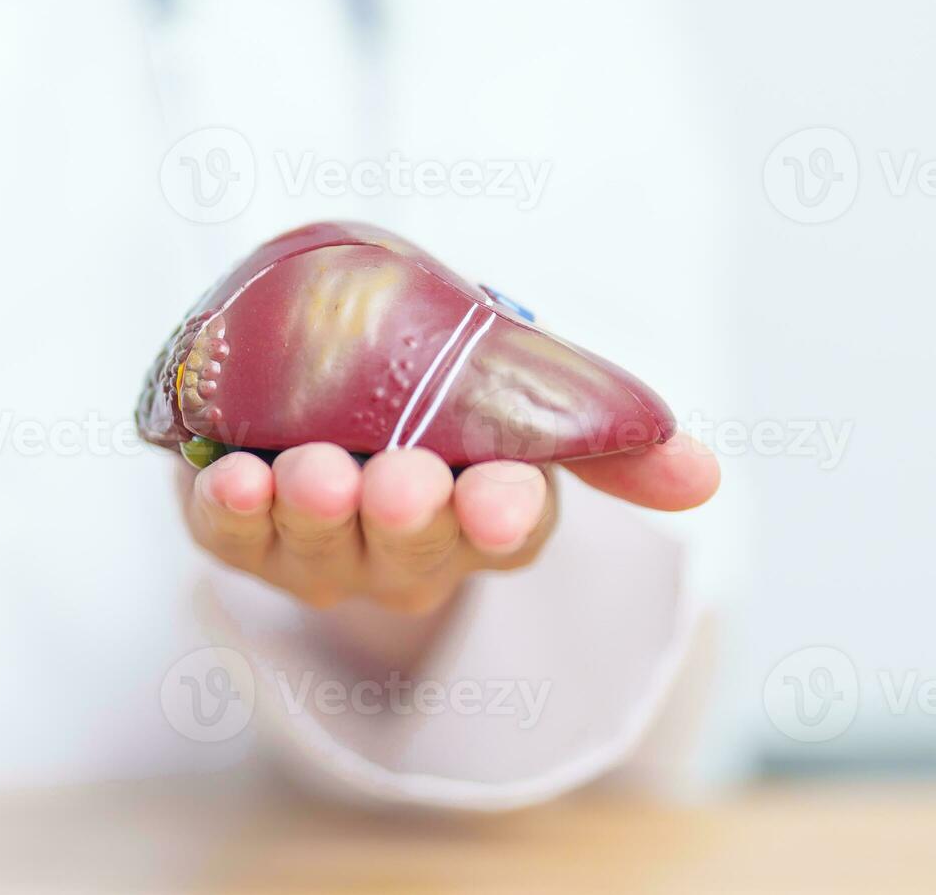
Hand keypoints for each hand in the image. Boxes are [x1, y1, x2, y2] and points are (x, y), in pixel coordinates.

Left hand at [182, 436, 718, 613]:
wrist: (308, 384)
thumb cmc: (427, 390)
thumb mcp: (518, 391)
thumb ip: (597, 424)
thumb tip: (705, 477)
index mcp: (488, 516)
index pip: (510, 531)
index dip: (505, 517)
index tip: (503, 497)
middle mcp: (407, 551)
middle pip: (413, 548)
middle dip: (407, 517)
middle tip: (401, 479)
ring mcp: (320, 550)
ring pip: (320, 546)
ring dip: (315, 513)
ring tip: (311, 472)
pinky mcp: (238, 532)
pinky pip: (230, 534)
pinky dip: (231, 511)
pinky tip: (234, 477)